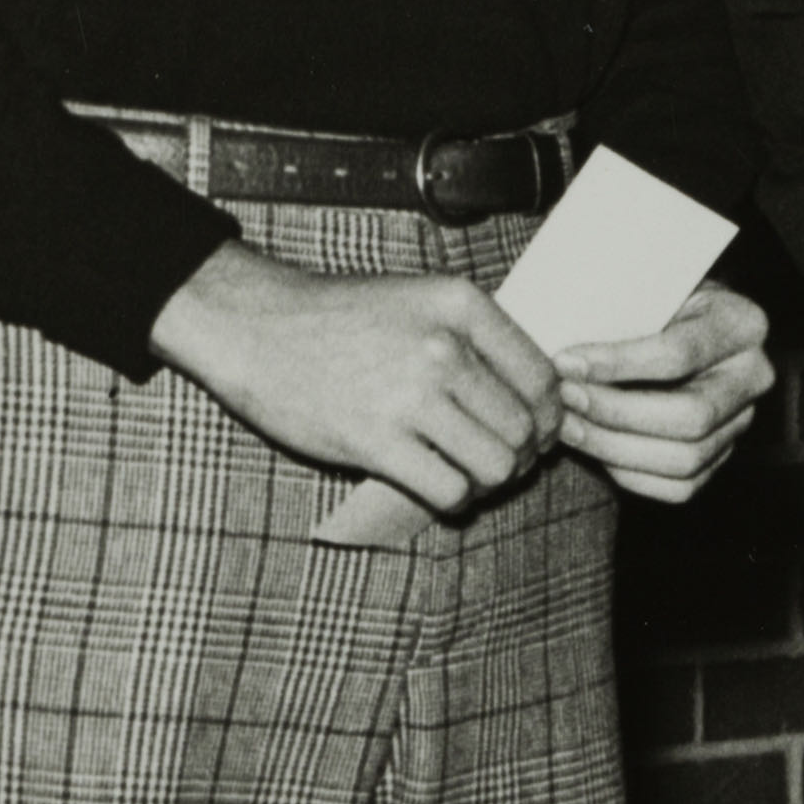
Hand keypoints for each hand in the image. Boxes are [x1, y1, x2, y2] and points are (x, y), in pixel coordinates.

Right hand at [152, 240, 557, 515]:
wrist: (252, 326)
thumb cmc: (342, 319)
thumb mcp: (421, 303)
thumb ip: (480, 341)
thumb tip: (542, 397)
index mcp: (462, 306)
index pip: (543, 379)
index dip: (550, 418)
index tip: (534, 434)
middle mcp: (443, 347)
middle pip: (524, 428)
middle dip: (521, 456)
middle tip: (497, 462)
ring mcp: (410, 394)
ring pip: (496, 465)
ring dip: (491, 482)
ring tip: (468, 476)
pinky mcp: (374, 439)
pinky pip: (450, 490)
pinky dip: (454, 500)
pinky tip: (438, 488)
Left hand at [551, 283, 776, 505]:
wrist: (670, 321)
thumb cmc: (649, 299)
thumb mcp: (643, 286)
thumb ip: (617, 303)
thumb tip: (557, 333)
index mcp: (741, 322)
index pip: (680, 353)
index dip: (617, 363)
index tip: (565, 361)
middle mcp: (754, 375)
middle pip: (691, 416)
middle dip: (616, 413)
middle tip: (565, 398)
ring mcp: (741, 420)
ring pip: (684, 458)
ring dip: (613, 447)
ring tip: (567, 424)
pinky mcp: (722, 454)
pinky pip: (679, 487)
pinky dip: (629, 474)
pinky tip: (594, 446)